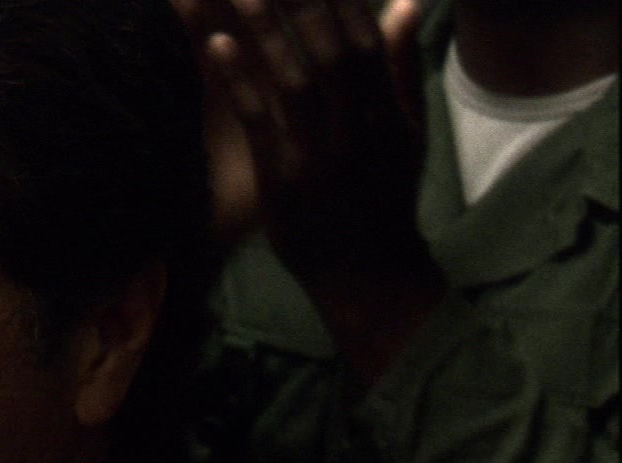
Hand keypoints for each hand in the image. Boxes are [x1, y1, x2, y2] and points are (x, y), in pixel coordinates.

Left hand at [192, 0, 439, 383]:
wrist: (370, 274)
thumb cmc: (385, 194)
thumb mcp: (406, 131)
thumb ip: (399, 66)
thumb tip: (405, 0)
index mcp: (387, 110)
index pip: (363, 37)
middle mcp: (358, 127)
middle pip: (326, 48)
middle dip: (300, 2)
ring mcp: (320, 154)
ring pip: (290, 78)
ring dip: (264, 30)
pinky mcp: (284, 180)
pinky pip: (259, 123)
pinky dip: (240, 83)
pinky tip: (218, 46)